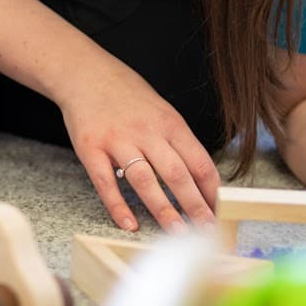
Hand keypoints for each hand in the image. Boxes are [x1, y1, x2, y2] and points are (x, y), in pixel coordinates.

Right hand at [58, 60, 218, 232]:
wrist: (84, 73)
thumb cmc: (126, 94)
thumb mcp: (161, 110)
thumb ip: (177, 141)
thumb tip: (201, 178)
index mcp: (169, 123)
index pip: (199, 161)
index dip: (211, 190)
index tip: (220, 212)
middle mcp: (146, 132)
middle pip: (177, 174)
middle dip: (195, 206)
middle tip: (206, 230)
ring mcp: (117, 140)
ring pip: (144, 181)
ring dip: (163, 210)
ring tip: (176, 232)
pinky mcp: (90, 149)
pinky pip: (105, 182)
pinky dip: (117, 206)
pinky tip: (129, 224)